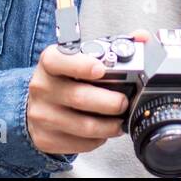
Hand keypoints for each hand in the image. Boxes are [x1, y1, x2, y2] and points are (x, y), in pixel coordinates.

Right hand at [26, 27, 151, 156]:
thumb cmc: (67, 78)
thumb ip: (112, 46)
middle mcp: (41, 87)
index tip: (101, 69)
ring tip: (120, 121)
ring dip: (108, 125)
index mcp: (50, 62)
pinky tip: (103, 131)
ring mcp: (41, 115)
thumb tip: (142, 37)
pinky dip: (97, 139)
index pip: (58, 61)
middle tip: (124, 102)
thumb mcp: (81, 57)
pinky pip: (79, 143)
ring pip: (83, 126)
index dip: (81, 65)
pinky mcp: (45, 138)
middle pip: (79, 97)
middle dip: (109, 102)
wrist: (38, 103)